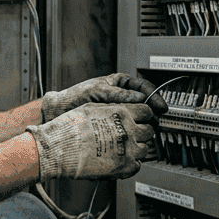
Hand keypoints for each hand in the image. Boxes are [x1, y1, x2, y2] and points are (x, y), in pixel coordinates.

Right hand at [27, 103, 157, 180]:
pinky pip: (137, 166)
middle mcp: (128, 131)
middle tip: (131, 136)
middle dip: (141, 133)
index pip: (147, 112)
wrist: (60, 148)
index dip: (144, 116)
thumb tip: (120, 109)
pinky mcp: (124, 167)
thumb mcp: (92, 107)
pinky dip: (131, 164)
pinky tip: (120, 160)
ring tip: (123, 150)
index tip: (141, 120)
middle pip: (148, 131)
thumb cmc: (71, 127)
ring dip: (136, 149)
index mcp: (122, 114)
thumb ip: (111, 109)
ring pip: (144, 149)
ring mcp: (128, 150)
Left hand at [40, 73, 167, 121]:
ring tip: (148, 129)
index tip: (160, 106)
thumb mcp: (98, 91)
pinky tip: (136, 135)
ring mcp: (117, 111)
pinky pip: (127, 126)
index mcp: (119, 84)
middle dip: (152, 112)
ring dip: (144, 123)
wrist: (59, 112)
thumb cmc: (74, 97)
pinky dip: (133, 131)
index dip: (154, 96)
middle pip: (144, 103)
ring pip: (138, 116)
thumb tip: (140, 97)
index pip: (143, 87)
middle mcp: (121, 97)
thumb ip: (118, 94)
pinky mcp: (113, 124)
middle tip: (156, 121)